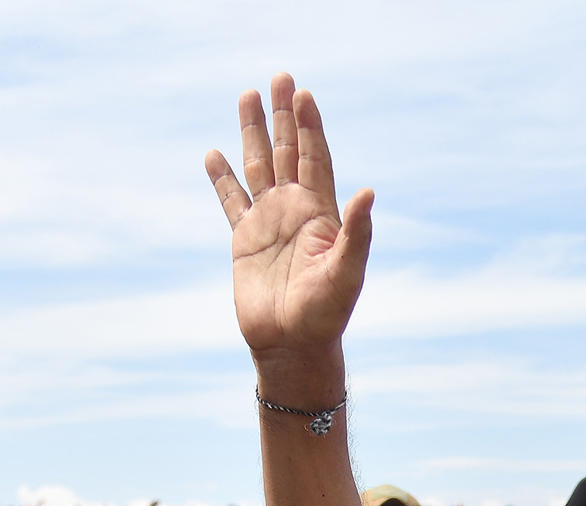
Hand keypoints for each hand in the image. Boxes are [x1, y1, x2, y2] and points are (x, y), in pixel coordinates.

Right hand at [205, 74, 372, 368]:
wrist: (293, 345)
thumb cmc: (327, 313)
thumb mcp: (347, 271)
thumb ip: (358, 232)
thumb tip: (368, 191)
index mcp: (323, 216)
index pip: (316, 160)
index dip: (310, 128)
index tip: (304, 95)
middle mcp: (296, 212)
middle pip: (288, 152)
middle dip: (284, 116)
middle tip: (280, 77)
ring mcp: (270, 224)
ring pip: (258, 167)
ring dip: (253, 133)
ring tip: (247, 96)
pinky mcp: (244, 240)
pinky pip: (231, 201)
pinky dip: (222, 179)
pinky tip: (214, 155)